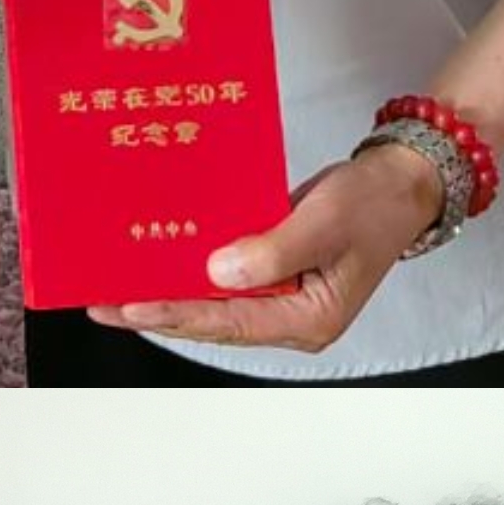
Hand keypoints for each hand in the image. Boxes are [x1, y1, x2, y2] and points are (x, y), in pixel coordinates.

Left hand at [92, 143, 439, 357]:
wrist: (401, 181)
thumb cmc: (372, 203)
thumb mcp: (324, 222)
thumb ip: (273, 252)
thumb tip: (217, 273)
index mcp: (308, 320)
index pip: (229, 324)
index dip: (176, 314)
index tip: (130, 306)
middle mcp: (289, 317)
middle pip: (212, 322)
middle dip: (157, 313)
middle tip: (102, 304)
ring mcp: (280, 298)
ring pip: (212, 304)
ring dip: (166, 294)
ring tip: (113, 289)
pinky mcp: (272, 273)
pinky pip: (223, 280)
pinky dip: (189, 272)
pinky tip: (155, 261)